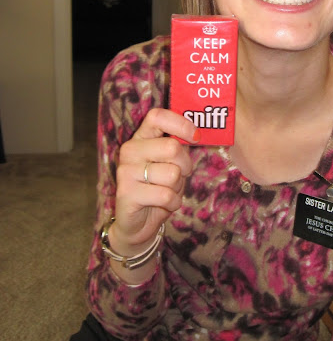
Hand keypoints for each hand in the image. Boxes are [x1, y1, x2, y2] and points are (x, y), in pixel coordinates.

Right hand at [108, 108, 198, 258]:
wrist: (137, 224)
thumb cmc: (158, 188)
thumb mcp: (170, 164)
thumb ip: (179, 147)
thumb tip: (198, 132)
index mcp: (140, 137)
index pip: (157, 116)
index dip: (181, 124)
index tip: (196, 137)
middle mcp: (130, 150)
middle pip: (172, 147)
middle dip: (185, 165)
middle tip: (180, 175)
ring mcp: (126, 171)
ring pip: (172, 174)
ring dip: (178, 187)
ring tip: (167, 191)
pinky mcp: (126, 193)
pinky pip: (166, 195)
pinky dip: (173, 203)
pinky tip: (163, 204)